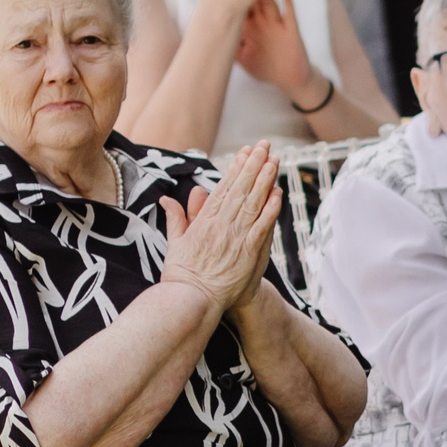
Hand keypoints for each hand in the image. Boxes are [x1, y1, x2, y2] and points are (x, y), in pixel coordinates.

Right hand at [159, 142, 282, 316]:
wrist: (190, 300)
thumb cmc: (182, 275)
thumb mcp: (175, 243)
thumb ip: (176, 218)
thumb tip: (168, 198)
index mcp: (204, 220)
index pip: (223, 187)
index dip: (236, 168)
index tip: (246, 152)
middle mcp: (220, 224)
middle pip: (241, 188)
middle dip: (254, 165)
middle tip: (265, 146)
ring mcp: (235, 236)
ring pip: (252, 202)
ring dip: (265, 179)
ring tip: (274, 160)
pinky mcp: (248, 251)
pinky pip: (262, 225)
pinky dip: (270, 208)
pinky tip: (278, 192)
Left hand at [235, 0, 319, 98]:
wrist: (290, 78)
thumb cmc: (265, 67)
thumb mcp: (244, 59)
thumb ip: (229, 49)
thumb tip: (208, 41)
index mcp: (250, 28)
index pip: (238, 9)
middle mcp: (262, 22)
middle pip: (252, 1)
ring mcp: (277, 25)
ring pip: (269, 4)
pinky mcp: (291, 30)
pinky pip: (290, 14)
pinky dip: (288, 3)